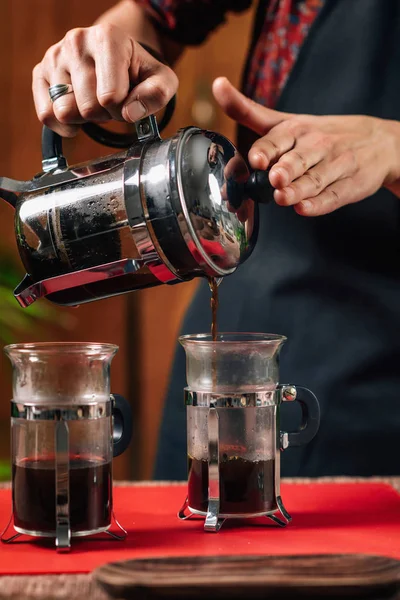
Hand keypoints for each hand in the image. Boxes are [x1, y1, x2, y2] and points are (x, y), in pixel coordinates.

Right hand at [33, 23, 177, 136]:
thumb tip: (131, 113)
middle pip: (88, 107)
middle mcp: (77, 41)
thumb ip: (157, 95)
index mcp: (108, 37)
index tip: (127, 100)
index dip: (122, 110)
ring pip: (64, 111)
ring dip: (84, 118)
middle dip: (104, 115)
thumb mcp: (161, 80)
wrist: (115, 57)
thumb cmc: (138, 72)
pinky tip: (76, 115)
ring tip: (94, 102)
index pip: (110, 97)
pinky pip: (46, 115)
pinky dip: (63, 125)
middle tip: (111, 103)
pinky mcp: (40, 72)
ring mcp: (55, 56)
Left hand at [213, 77, 399, 215]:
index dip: (266, 150)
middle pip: (297, 160)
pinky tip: (305, 209)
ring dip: (298, 189)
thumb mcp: (285, 120)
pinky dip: (319, 205)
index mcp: (296, 130)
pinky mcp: (350, 186)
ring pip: (314, 180)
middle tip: (274, 177)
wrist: (378, 142)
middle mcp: (316, 146)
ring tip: (283, 197)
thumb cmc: (320, 134)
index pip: (277, 139)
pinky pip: (333, 197)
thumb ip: (249, 111)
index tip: (257, 158)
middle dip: (285, 169)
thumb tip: (217, 85)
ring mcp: (335, 166)